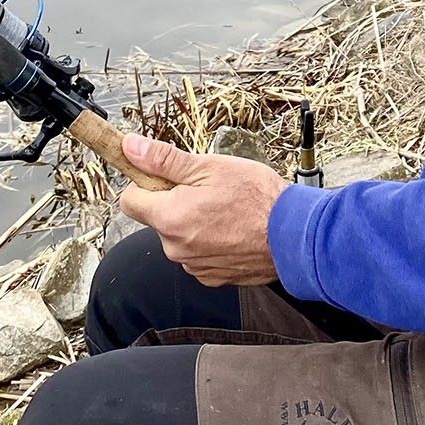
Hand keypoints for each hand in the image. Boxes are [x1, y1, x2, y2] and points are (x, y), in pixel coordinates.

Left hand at [117, 133, 286, 286]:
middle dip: (175, 201)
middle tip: (207, 189)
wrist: (294, 236)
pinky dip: (210, 241)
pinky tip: (233, 229)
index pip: (130, 200)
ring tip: (226, 209)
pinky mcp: (211, 277)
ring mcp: (193, 266)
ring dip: (193, 222)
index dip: (145, 183)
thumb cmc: (258, 199)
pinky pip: (198, 254)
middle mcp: (175, 248)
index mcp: (169, 217)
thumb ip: (164, 159)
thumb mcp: (210, 167)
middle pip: (158, 218)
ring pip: (179, 236)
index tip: (164, 175)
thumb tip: (130, 147)